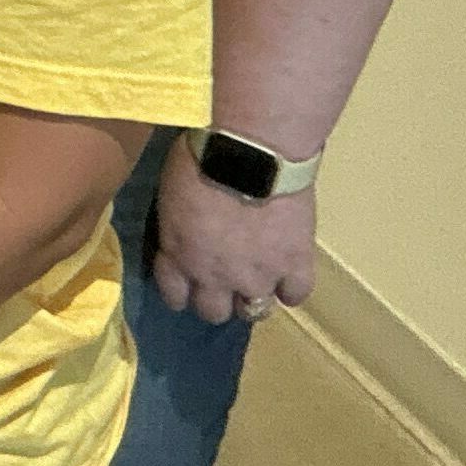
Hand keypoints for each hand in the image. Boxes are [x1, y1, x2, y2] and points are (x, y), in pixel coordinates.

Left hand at [150, 144, 317, 323]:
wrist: (252, 152)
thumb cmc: (201, 158)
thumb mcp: (169, 194)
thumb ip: (177, 224)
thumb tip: (184, 229)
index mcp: (179, 255)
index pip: (175, 294)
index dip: (181, 293)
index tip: (187, 287)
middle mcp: (215, 276)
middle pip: (214, 312)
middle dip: (217, 300)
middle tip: (225, 281)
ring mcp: (258, 275)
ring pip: (255, 310)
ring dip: (254, 298)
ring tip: (259, 281)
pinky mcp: (295, 265)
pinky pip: (296, 294)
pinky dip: (292, 288)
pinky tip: (289, 276)